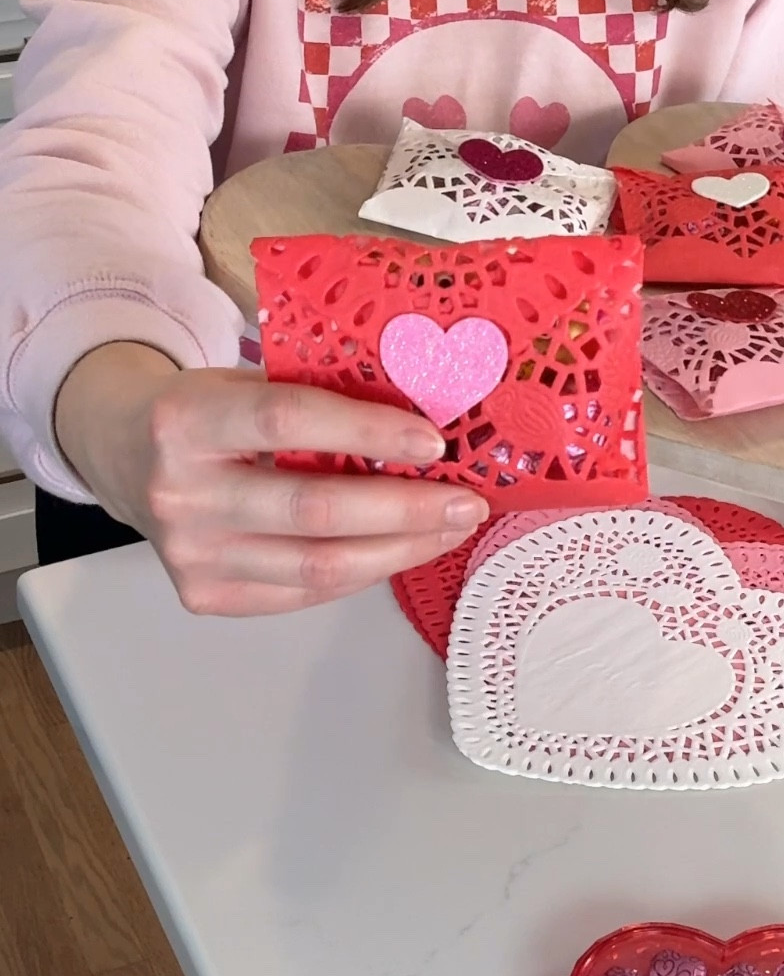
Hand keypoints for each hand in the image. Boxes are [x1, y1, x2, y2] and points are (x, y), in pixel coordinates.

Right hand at [54, 344, 488, 615]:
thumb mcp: (242, 379)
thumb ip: (313, 395)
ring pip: (317, 565)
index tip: (433, 440)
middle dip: (405, 509)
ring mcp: (190, 555)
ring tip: (449, 529)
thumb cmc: (204, 411)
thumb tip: (424, 414)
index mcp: (186, 419)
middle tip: (465, 501)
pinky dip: (363, 572)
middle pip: (313, 510)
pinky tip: (400, 549)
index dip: (367, 432)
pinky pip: (304, 593)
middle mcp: (181, 493)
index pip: (288, 422)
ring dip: (399, 549)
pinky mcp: (205, 596)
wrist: (125, 457)